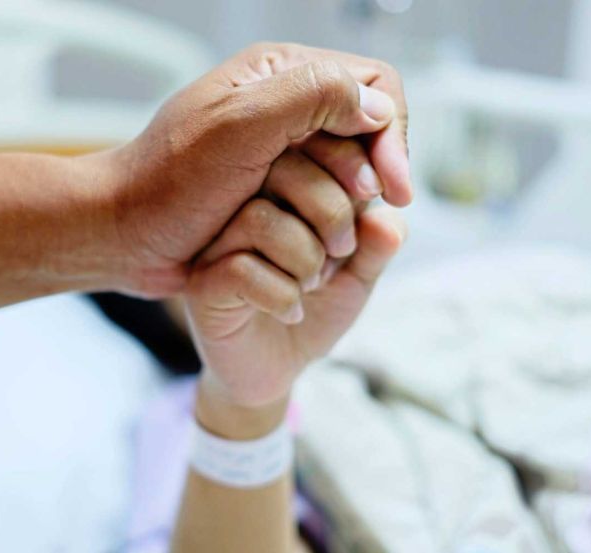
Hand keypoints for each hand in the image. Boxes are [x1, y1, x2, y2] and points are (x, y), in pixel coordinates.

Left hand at [96, 42, 409, 296]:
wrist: (125, 235)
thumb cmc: (170, 181)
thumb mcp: (240, 127)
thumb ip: (312, 97)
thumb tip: (378, 106)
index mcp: (279, 74)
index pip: (372, 84)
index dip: (392, 135)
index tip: (393, 189)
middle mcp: (285, 108)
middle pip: (367, 134)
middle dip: (370, 176)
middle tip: (362, 212)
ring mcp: (280, 152)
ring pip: (349, 177)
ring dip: (349, 211)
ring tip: (334, 244)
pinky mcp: (274, 194)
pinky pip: (324, 207)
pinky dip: (327, 231)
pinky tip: (319, 254)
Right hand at [184, 150, 406, 409]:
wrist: (276, 371)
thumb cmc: (314, 311)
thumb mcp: (357, 277)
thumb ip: (374, 246)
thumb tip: (388, 217)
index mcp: (278, 191)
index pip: (309, 147)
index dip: (348, 170)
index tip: (366, 209)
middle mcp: (241, 207)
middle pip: (282, 171)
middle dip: (331, 213)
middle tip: (341, 254)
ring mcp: (216, 245)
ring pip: (260, 219)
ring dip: (305, 258)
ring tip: (312, 285)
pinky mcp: (202, 285)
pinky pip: (242, 270)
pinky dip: (282, 295)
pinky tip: (291, 313)